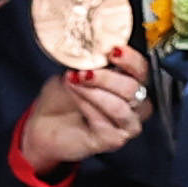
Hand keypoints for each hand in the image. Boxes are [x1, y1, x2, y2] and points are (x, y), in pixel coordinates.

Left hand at [15, 42, 147, 175]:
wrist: (45, 123)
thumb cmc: (63, 97)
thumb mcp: (76, 69)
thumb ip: (90, 60)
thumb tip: (93, 45)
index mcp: (131, 83)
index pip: (142, 70)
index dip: (131, 60)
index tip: (112, 50)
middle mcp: (135, 106)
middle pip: (134, 89)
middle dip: (106, 78)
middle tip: (84, 71)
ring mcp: (126, 125)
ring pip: (120, 107)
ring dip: (94, 92)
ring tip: (74, 81)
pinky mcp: (113, 141)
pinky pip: (105, 122)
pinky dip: (87, 106)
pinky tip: (75, 97)